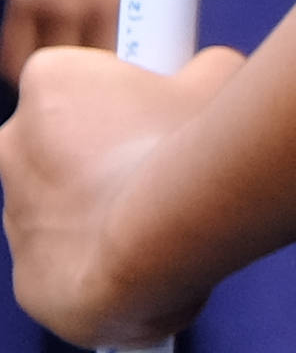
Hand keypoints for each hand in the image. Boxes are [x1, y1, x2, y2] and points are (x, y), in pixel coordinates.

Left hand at [1, 43, 242, 348]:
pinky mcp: (29, 280)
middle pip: (62, 147)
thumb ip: (196, 72)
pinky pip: (71, 270)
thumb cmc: (189, 147)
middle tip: (165, 170)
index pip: (79, 81)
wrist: (170, 229)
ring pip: (65, 211)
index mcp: (49, 84)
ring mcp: (15, 216)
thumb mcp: (218, 78)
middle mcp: (12, 144)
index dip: (128, 99)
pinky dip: (105, 268)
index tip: (160, 115)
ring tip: (165, 222)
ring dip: (105, 213)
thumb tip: (202, 76)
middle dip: (106, 159)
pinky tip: (149, 262)